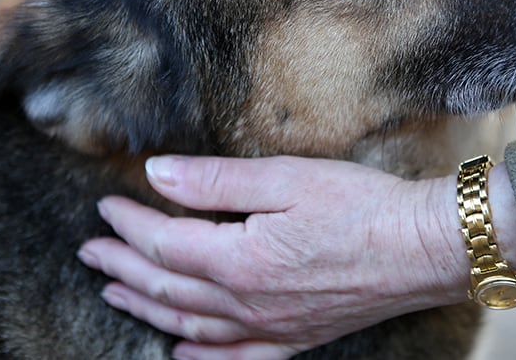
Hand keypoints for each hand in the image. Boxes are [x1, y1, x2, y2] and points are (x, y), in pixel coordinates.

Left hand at [78, 155, 467, 358]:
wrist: (425, 248)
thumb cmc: (362, 206)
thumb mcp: (284, 178)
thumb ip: (215, 181)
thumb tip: (157, 174)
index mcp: (239, 261)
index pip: (164, 243)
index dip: (130, 223)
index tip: (107, 204)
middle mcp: (247, 304)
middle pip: (166, 289)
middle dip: (122, 267)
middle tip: (90, 251)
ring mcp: (271, 327)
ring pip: (190, 326)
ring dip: (145, 309)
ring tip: (114, 294)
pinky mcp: (296, 336)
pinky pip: (236, 358)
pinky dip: (200, 357)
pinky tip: (180, 353)